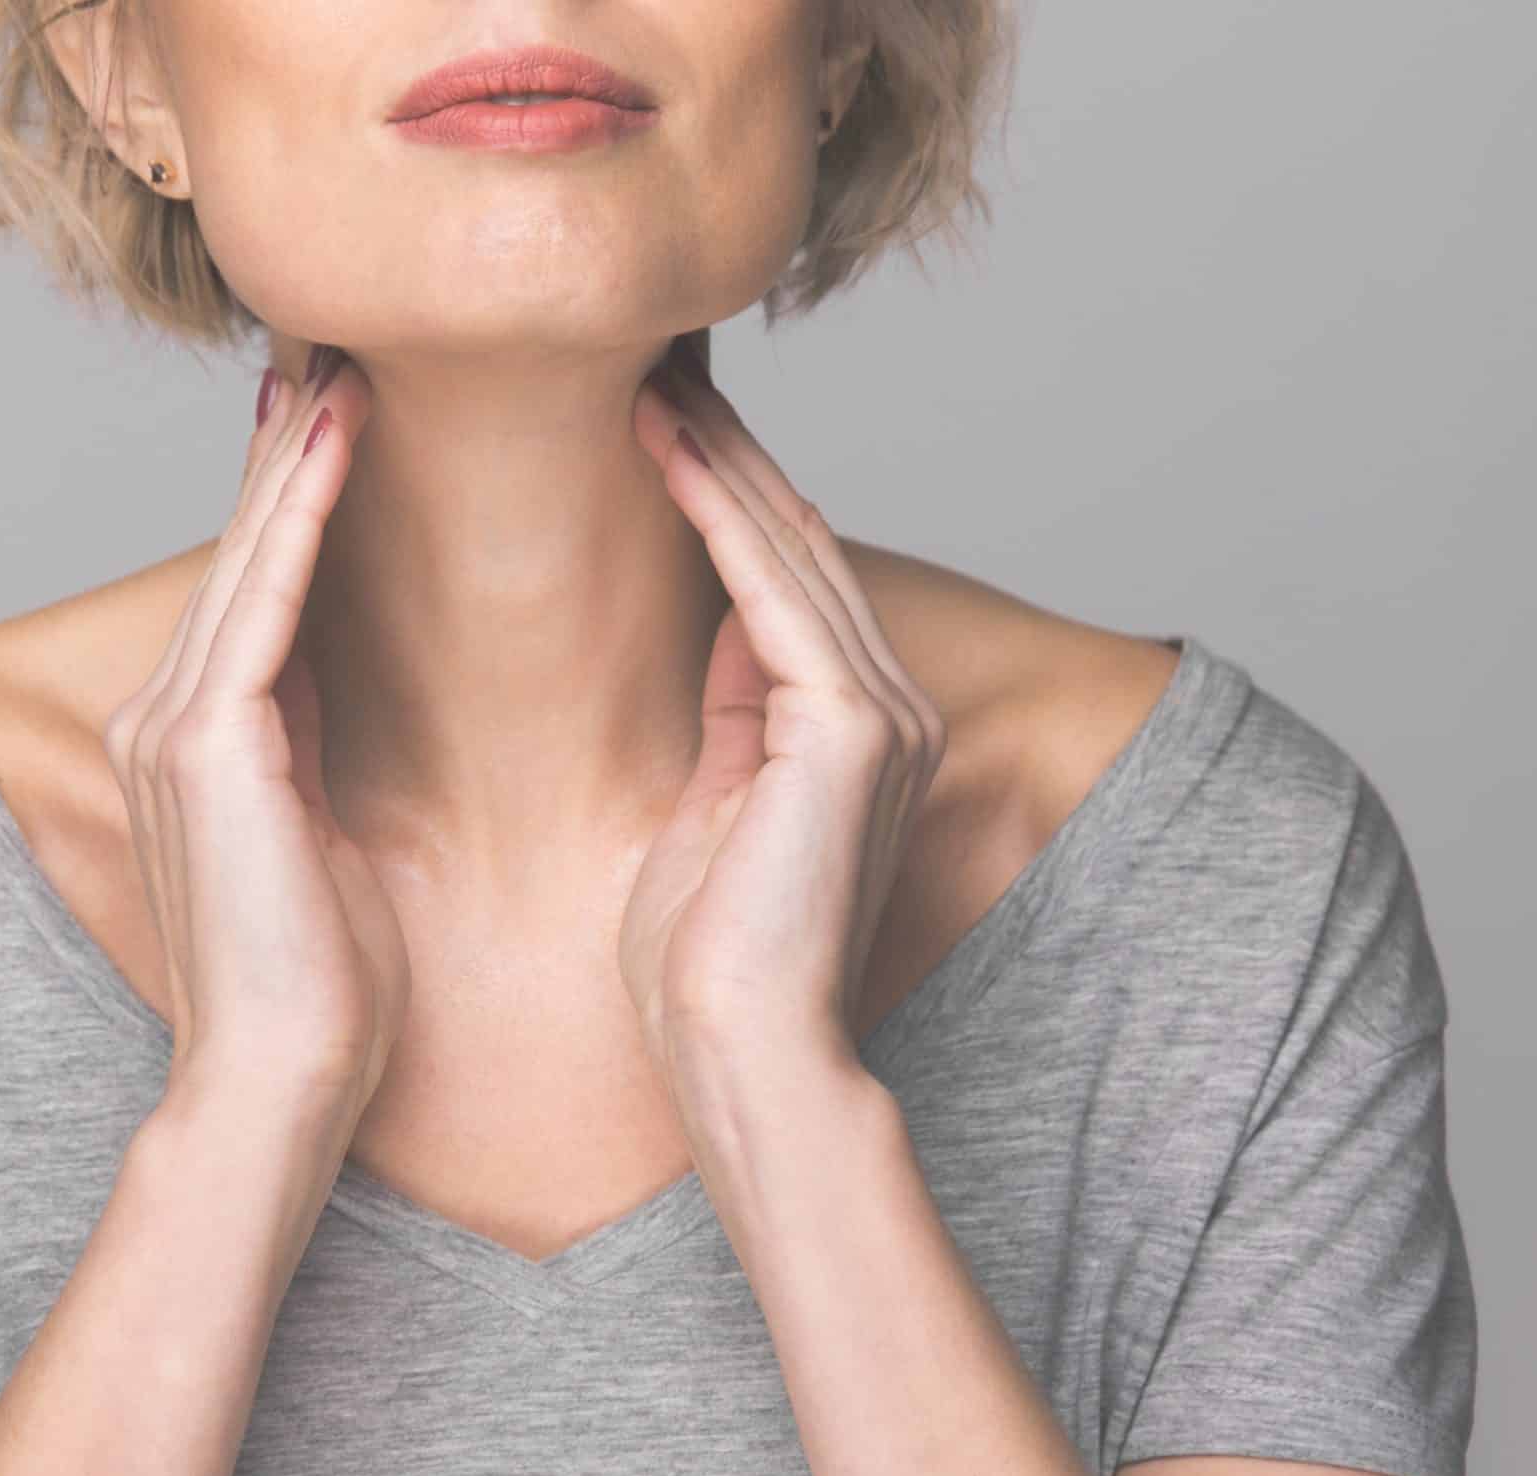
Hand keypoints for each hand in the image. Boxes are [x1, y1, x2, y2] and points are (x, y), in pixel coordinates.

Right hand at [102, 346, 408, 1123]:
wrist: (280, 1079)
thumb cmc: (320, 985)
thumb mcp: (321, 837)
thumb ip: (306, 748)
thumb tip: (327, 682)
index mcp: (199, 746)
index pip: (254, 594)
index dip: (291, 501)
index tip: (332, 417)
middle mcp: (167, 720)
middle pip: (240, 556)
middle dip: (285, 451)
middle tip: (330, 347)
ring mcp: (174, 728)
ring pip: (247, 559)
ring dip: (295, 456)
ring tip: (338, 364)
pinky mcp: (207, 743)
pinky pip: (266, 600)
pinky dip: (301, 515)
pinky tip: (336, 440)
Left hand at [618, 344, 945, 1098]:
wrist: (739, 1054)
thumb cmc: (709, 963)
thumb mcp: (714, 809)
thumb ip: (732, 716)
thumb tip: (719, 629)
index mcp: (856, 730)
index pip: (784, 577)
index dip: (723, 490)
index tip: (657, 417)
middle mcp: (887, 707)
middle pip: (793, 540)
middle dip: (722, 447)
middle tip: (654, 358)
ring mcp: (880, 713)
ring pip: (786, 546)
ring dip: (715, 453)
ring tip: (649, 373)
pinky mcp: (849, 729)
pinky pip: (770, 589)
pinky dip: (714, 509)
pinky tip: (662, 441)